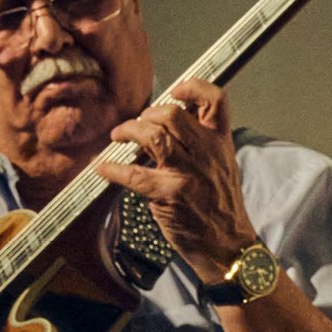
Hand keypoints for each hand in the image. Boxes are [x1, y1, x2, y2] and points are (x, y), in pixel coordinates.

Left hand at [96, 79, 258, 279]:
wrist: (228, 244)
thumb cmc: (220, 206)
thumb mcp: (221, 165)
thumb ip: (201, 142)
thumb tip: (167, 123)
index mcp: (220, 142)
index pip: (215, 100)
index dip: (193, 87)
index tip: (175, 91)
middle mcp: (207, 153)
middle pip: (173, 114)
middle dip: (148, 114)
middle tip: (139, 123)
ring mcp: (188, 173)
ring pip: (153, 136)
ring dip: (128, 132)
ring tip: (118, 137)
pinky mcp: (169, 194)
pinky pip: (133, 174)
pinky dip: (112, 169)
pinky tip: (103, 168)